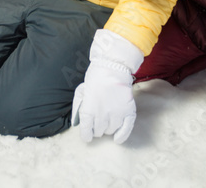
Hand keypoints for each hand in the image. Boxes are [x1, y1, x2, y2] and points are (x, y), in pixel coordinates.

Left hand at [71, 29, 144, 143]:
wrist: (113, 66)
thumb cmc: (95, 77)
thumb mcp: (81, 92)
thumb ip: (78, 108)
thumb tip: (77, 123)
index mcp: (88, 110)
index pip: (86, 132)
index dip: (86, 135)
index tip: (87, 134)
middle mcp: (101, 115)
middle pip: (99, 132)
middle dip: (97, 128)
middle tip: (98, 120)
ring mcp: (116, 114)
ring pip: (111, 131)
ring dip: (108, 128)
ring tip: (107, 119)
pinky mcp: (128, 111)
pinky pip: (126, 129)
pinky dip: (122, 136)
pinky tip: (118, 138)